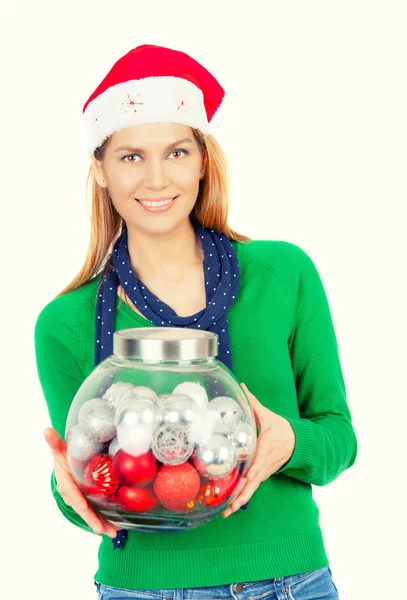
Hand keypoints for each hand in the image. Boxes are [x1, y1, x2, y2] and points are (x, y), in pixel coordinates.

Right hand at [44, 427, 118, 537]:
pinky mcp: (89, 501)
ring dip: (101, 524)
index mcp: (65, 482)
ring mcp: (81, 500)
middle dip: (91, 519)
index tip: (83, 506)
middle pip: (82, 508)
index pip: (70, 492)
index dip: (76, 499)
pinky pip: (97, 512)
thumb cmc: (63, 458)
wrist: (66, 465)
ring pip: (91, 513)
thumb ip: (55, 442)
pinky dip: (106, 519)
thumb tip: (46, 430)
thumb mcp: (59, 450)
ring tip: (113, 532)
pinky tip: (116, 527)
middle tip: (101, 529)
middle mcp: (72, 495)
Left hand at [222, 383, 295, 517]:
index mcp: (267, 447)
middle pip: (254, 481)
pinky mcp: (262, 476)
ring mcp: (264, 472)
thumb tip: (241, 385)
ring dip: (240, 501)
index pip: (261, 460)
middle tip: (230, 506)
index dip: (256, 468)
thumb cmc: (281, 429)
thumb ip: (253, 403)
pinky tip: (228, 507)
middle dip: (243, 495)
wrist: (297, 443)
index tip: (250, 476)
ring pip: (252, 488)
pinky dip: (241, 498)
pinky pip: (251, 488)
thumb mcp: (267, 415)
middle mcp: (265, 463)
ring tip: (226, 512)